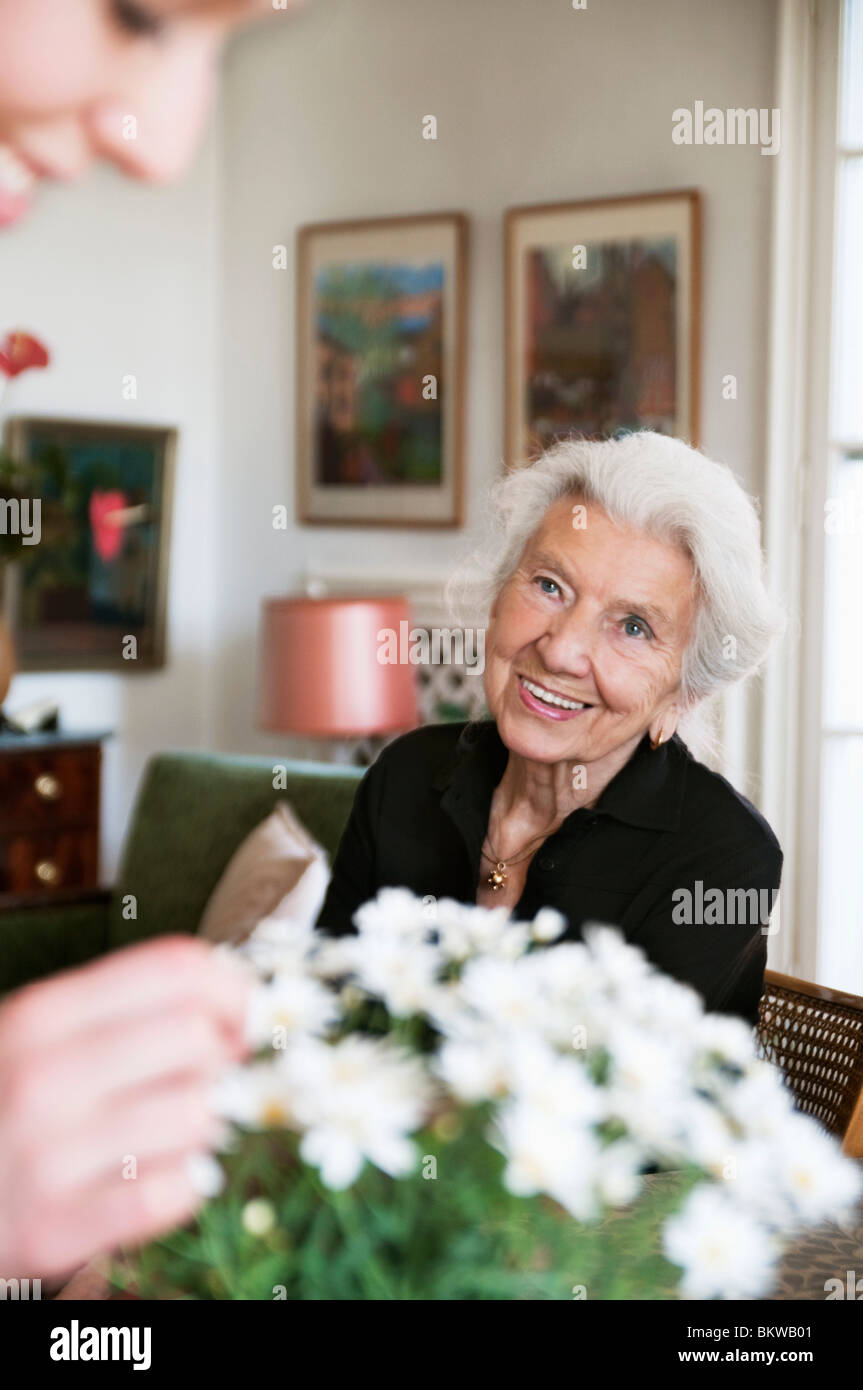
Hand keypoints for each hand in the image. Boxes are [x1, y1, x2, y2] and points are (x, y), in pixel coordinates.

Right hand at [0, 935, 251, 1279]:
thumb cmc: (7, 1107)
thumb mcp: (40, 1037)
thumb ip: (126, 1011)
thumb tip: (235, 1005)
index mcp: (43, 1014)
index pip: (175, 969)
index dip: (231, 989)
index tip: (239, 1017)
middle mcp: (43, 1076)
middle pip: (196, 1036)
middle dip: (219, 1060)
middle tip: (202, 1080)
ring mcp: (47, 1154)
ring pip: (195, 1115)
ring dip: (200, 1128)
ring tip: (165, 1135)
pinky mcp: (55, 1227)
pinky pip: (172, 1193)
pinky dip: (182, 1187)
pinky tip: (151, 1181)